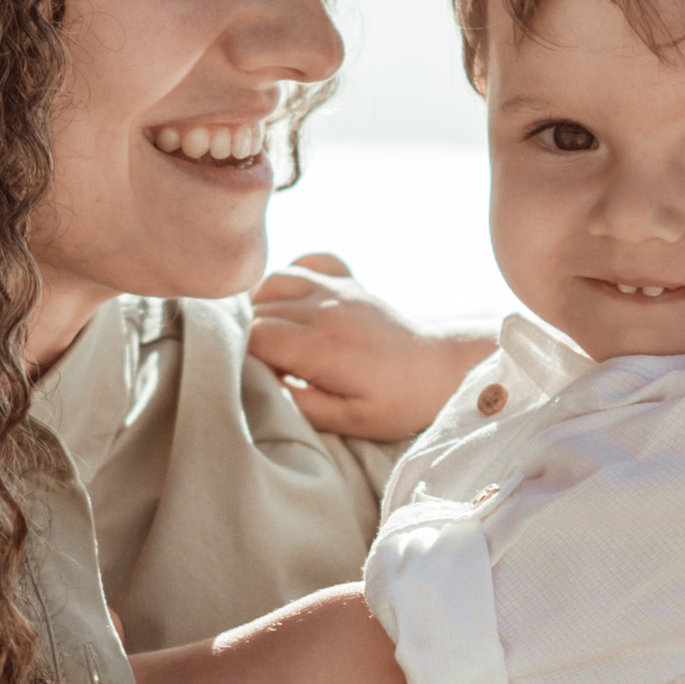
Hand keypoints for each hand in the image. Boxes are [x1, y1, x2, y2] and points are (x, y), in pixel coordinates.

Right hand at [249, 254, 494, 440]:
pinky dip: (292, 278)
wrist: (439, 370)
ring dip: (263, 307)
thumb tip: (261, 383)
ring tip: (275, 338)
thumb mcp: (348, 421)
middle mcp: (325, 309)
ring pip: (274, 281)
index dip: (245, 358)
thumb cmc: (396, 402)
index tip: (261, 376)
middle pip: (258, 309)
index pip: (253, 336)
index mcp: (322, 346)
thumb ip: (298, 403)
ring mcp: (337, 290)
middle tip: (270, 365)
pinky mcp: (347, 283)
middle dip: (250, 336)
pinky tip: (295, 305)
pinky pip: (307, 262)